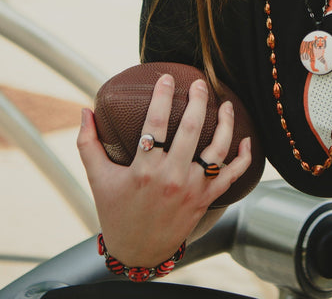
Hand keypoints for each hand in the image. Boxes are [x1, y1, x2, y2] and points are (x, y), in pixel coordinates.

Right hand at [78, 73, 251, 268]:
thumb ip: (88, 144)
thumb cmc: (116, 211)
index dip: (162, 97)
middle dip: (198, 101)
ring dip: (225, 123)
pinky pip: (231, 176)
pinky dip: (244, 158)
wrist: (136, 252)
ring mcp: (191, 189)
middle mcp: (170, 178)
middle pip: (191, 130)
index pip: (154, 124)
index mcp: (143, 170)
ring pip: (216, 150)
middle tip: (200, 83)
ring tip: (226, 104)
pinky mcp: (205, 200)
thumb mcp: (98, 179)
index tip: (167, 77)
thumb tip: (84, 110)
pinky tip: (247, 139)